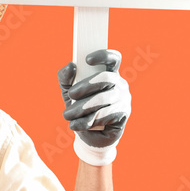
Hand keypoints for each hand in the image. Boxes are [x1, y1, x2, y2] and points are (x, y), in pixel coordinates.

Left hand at [57, 49, 130, 165]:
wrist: (87, 134)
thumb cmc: (80, 108)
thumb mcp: (68, 92)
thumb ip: (65, 77)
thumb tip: (70, 66)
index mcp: (108, 74)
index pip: (113, 59)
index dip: (103, 55)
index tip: (87, 60)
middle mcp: (119, 84)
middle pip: (106, 77)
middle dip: (85, 85)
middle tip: (71, 94)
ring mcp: (124, 98)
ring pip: (103, 98)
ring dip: (82, 107)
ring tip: (67, 115)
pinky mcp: (124, 114)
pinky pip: (105, 114)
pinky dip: (87, 120)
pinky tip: (76, 125)